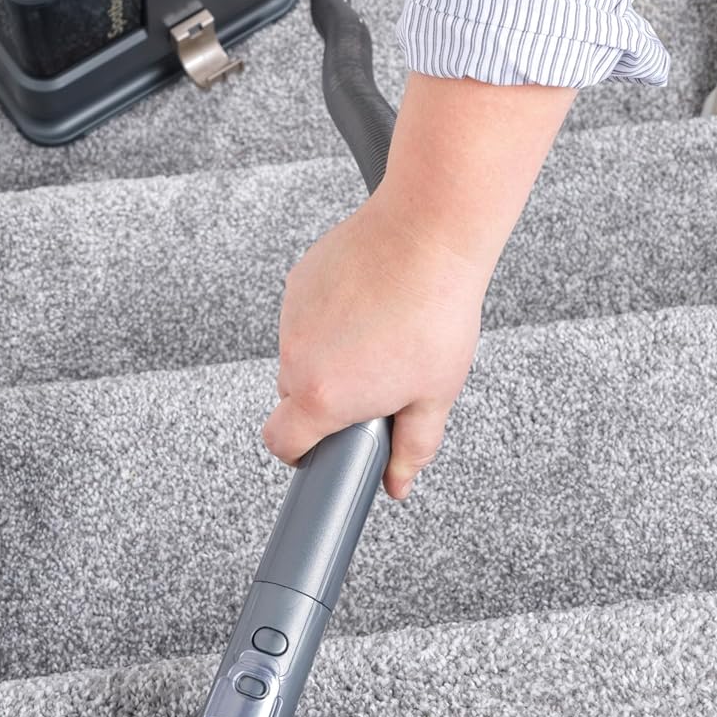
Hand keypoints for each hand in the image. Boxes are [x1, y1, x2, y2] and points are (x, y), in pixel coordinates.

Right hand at [262, 189, 489, 498]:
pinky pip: (308, 314)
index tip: (322, 447)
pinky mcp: (301, 279)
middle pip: (293, 396)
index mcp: (323, 397)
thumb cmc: (435, 313)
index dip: (299, 452)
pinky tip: (371, 304)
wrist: (427, 235)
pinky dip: (331, 317)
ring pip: (303, 353)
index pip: (280, 443)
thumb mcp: (435, 395)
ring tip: (382, 336)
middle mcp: (297, 357)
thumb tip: (397, 481)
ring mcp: (294, 315)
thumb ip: (412, 448)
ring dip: (330, 355)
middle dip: (326, 399)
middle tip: (375, 384)